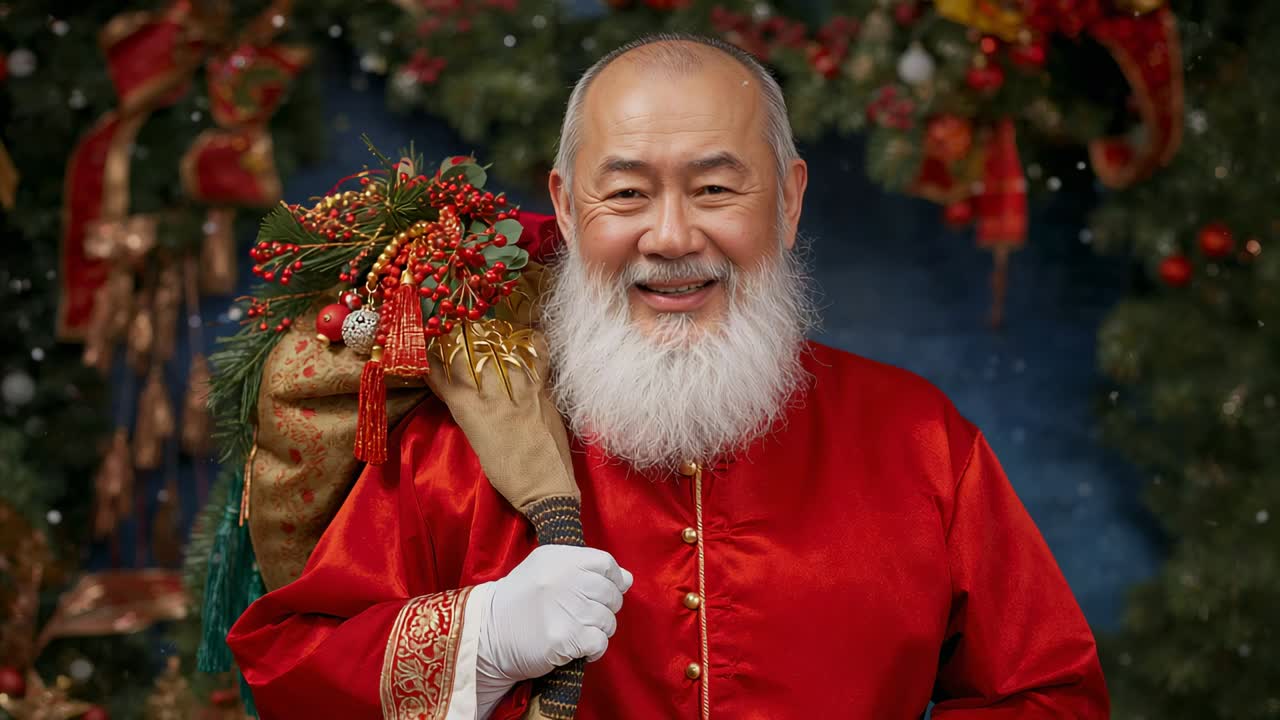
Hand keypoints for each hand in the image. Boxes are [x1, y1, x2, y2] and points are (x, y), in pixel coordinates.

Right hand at [479, 546, 633, 684]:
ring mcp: (566, 609)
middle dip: (606, 608)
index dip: (613, 580)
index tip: (605, 591)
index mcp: (561, 558)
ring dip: (599, 630)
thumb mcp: (546, 569)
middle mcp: (565, 579)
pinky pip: (600, 643)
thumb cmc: (521, 600)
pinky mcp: (564, 638)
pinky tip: (579, 648)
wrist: (487, 633)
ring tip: (579, 631)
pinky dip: (594, 649)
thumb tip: (627, 579)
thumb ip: (586, 568)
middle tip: (587, 616)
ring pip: (608, 620)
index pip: (606, 564)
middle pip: (611, 594)